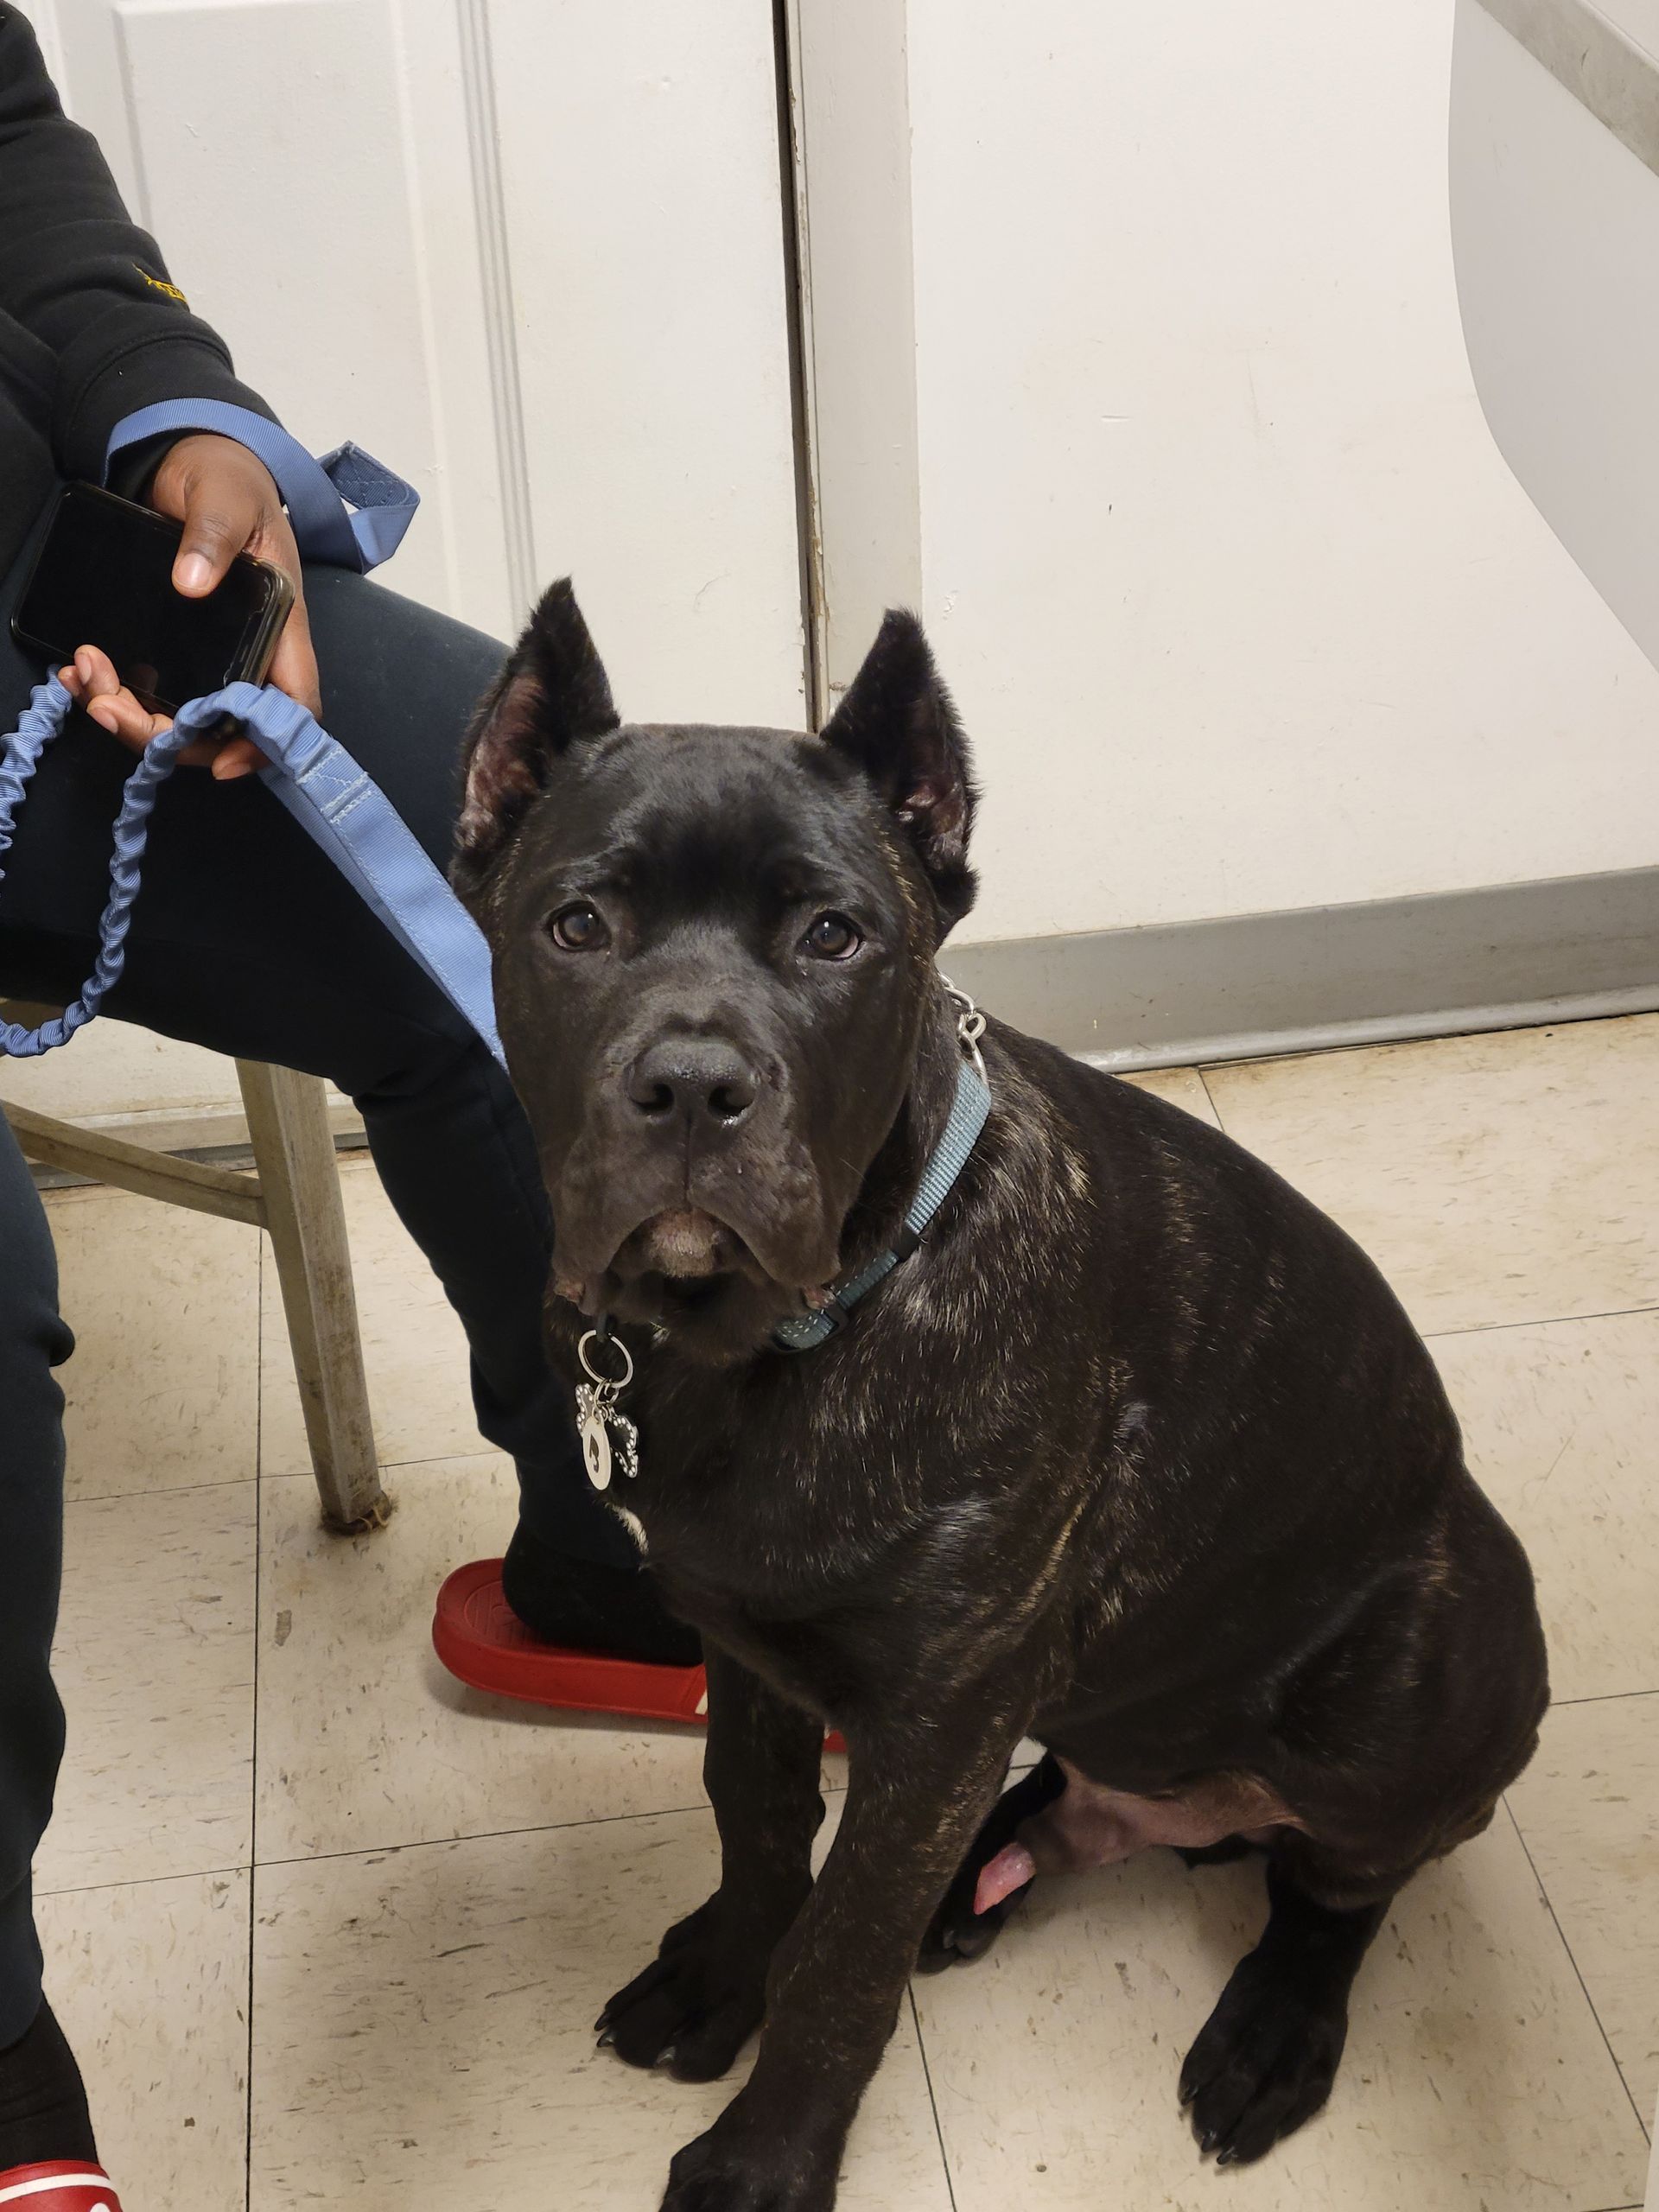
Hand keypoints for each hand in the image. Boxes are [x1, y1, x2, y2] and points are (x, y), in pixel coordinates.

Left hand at [67, 431, 319, 778]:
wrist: (192, 462)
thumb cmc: (227, 481)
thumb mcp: (225, 499)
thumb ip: (213, 535)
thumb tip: (194, 581)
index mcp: (280, 625)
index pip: (291, 703)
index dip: (264, 744)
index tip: (221, 762)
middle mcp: (249, 651)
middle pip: (222, 726)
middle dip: (164, 733)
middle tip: (107, 707)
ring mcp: (211, 653)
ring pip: (179, 714)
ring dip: (127, 714)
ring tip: (83, 679)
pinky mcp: (174, 647)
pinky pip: (147, 688)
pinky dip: (110, 690)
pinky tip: (77, 672)